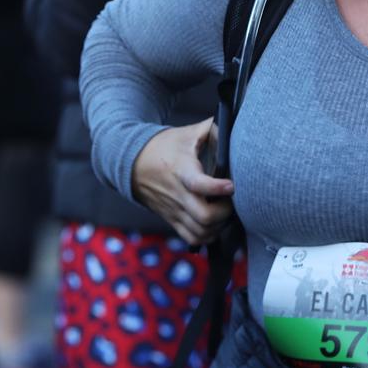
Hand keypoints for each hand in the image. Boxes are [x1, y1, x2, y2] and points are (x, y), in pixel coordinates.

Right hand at [131, 119, 234, 245]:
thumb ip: (212, 129)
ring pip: (201, 231)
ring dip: (219, 225)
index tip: (231, 185)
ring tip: (224, 211)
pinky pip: (192, 238)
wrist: (133, 163)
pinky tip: (215, 223)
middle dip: (225, 211)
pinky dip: (208, 235)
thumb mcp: (187, 133)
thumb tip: (233, 130)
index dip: (216, 187)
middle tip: (232, 200)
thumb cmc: (165, 146)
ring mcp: (174, 210)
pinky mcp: (172, 219)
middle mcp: (177, 194)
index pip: (197, 184)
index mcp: (181, 170)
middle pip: (204, 216)